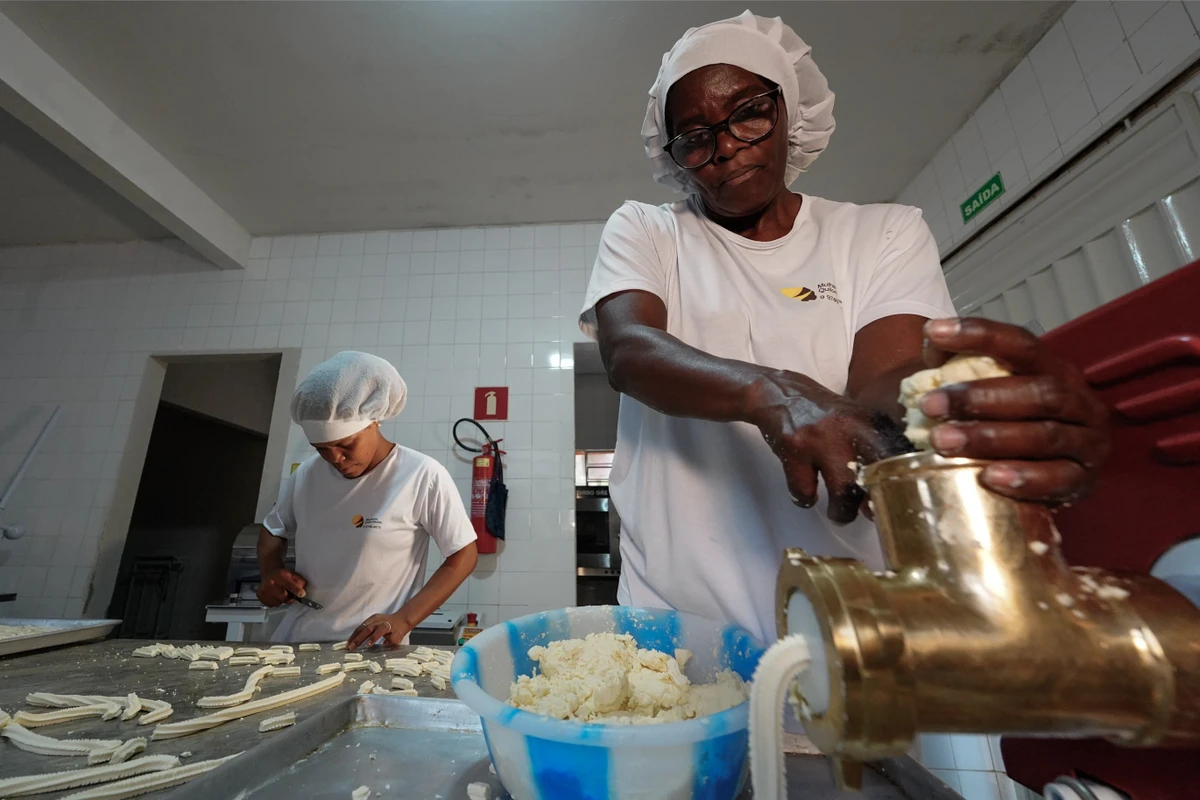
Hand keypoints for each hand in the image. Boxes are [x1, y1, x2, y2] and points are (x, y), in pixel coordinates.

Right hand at [256, 568, 307, 607]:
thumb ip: (300, 582)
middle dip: (288, 598)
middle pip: (284, 597)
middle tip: (288, 593)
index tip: (302, 594)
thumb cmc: (283, 575)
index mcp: (280, 575)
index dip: (296, 590)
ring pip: (278, 603)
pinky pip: (271, 605)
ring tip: (279, 592)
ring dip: (280, 600)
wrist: (269, 573)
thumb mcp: (293, 574)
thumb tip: (303, 592)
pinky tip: (273, 594)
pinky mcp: (260, 596)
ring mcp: (264, 590)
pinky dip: (274, 601)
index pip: (289, 584)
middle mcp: (270, 583)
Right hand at [347, 613, 412, 650]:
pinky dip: (356, 632)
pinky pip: (362, 625)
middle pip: (368, 629)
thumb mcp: (397, 638)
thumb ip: (389, 643)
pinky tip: (351, 639)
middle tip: (351, 647)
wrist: (401, 619)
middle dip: (359, 638)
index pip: (379, 631)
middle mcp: (380, 620)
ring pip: (362, 626)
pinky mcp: (371, 618)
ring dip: (354, 636)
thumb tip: (381, 648)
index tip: (367, 646)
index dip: (373, 638)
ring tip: (348, 644)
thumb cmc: (399, 631)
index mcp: (388, 625)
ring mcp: (375, 618)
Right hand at [748, 370, 913, 523]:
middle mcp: (849, 428)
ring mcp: (820, 438)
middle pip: (874, 476)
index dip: (899, 484)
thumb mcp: (855, 421)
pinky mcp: (794, 449)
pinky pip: (804, 490)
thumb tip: (891, 490)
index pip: (897, 457)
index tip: (895, 500)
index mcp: (870, 421)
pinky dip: (805, 499)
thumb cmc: (823, 415)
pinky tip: (807, 495)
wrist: (779, 394)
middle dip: (874, 503)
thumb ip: (875, 449)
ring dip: (841, 511)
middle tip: (870, 514)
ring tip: (839, 514)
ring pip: (842, 491)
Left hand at [920, 318, 1109, 503]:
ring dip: (991, 438)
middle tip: (930, 405)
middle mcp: (1079, 400)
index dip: (980, 335)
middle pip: (1038, 392)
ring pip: (1045, 435)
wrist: (1050, 476)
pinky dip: (1024, 478)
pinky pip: (1057, 478)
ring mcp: (1086, 441)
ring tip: (943, 441)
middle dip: (980, 398)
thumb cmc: (1010, 424)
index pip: (1021, 344)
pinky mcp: (1084, 480)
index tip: (934, 332)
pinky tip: (989, 477)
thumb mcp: (988, 391)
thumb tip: (932, 345)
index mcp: (1054, 370)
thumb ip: (961, 367)